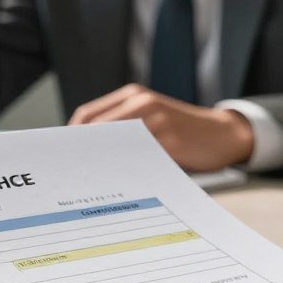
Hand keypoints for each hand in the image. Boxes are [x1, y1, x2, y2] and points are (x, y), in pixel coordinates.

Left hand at [68, 84, 254, 171]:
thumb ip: (123, 128)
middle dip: (79, 152)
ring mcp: (156, 121)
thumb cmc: (182, 132)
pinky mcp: (170, 141)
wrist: (223, 133)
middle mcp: (141, 103)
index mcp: (133, 96)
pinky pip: (138, 159)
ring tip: (84, 185)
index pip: (87, 116)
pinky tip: (115, 186)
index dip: (70, 138)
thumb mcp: (151, 120)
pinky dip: (123, 172)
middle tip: (66, 176)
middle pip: (95, 128)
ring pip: (113, 144)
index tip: (59, 158)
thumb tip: (84, 154)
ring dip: (97, 164)